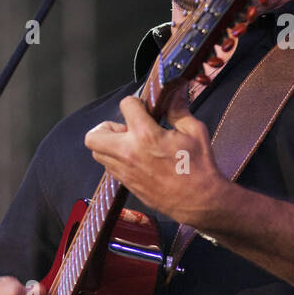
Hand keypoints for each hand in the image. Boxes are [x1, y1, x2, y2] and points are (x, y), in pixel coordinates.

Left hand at [83, 91, 228, 226]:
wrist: (199, 201)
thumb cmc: (199, 166)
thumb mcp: (195, 132)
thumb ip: (178, 110)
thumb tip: (174, 93)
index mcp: (146, 135)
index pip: (125, 105)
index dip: (135, 103)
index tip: (144, 109)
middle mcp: (128, 152)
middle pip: (94, 135)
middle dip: (107, 127)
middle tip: (126, 129)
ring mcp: (124, 170)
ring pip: (97, 153)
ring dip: (109, 144)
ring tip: (131, 145)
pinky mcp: (126, 184)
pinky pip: (109, 167)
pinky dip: (116, 159)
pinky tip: (136, 159)